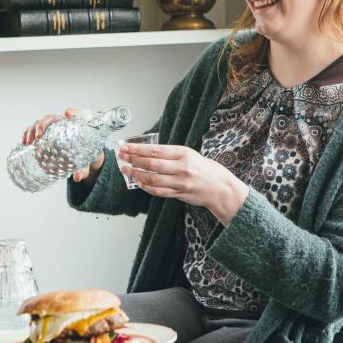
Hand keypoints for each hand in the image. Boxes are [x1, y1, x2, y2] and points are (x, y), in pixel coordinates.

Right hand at [20, 109, 104, 183]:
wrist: (83, 158)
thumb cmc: (87, 156)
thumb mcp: (87, 162)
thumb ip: (83, 169)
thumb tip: (77, 178)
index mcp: (75, 127)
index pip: (75, 115)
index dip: (71, 113)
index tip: (67, 113)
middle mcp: (62, 125)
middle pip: (51, 118)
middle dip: (42, 124)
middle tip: (38, 136)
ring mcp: (52, 129)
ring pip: (40, 123)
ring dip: (32, 130)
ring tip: (28, 142)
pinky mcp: (45, 136)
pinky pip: (34, 131)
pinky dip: (27, 134)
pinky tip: (24, 142)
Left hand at [116, 143, 249, 223]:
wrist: (220, 187)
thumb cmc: (204, 168)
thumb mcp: (190, 154)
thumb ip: (171, 154)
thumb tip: (147, 152)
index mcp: (183, 153)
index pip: (155, 150)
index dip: (137, 149)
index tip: (125, 147)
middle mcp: (182, 167)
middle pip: (152, 164)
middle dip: (133, 160)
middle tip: (122, 158)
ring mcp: (181, 182)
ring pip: (153, 179)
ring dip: (137, 175)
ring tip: (126, 171)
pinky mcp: (180, 194)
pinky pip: (159, 192)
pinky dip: (147, 187)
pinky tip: (139, 183)